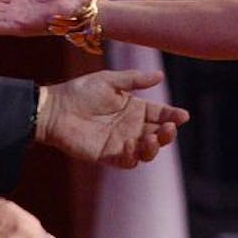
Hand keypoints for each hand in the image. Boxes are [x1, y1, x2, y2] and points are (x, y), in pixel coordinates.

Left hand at [39, 69, 188, 168]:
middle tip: (169, 128)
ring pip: (147, 151)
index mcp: (134, 108)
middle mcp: (131, 127)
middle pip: (158, 134)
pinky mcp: (108, 156)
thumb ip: (134, 80)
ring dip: (154, 147)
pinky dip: (133, 156)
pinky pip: (127, 161)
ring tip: (152, 138)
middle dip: (168, 133)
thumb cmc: (79, 91)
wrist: (54, 109)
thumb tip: (161, 76)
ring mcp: (121, 142)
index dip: (172, 115)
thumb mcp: (109, 80)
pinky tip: (131, 145)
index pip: (160, 113)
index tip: (183, 115)